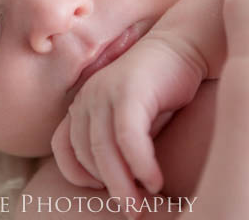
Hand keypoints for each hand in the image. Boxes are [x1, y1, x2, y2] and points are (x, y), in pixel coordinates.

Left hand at [51, 36, 203, 216]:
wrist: (185, 46)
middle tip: (131, 211)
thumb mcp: (132, 118)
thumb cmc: (162, 88)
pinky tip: (155, 181)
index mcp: (83, 104)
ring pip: (105, 151)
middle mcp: (87, 98)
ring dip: (123, 184)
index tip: (102, 192)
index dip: (78, 175)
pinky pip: (128, 139)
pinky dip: (140, 166)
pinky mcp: (129, 91)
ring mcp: (105, 92)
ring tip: (141, 205)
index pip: (63, 148)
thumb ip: (118, 142)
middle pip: (86, 156)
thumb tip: (119, 184)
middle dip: (108, 188)